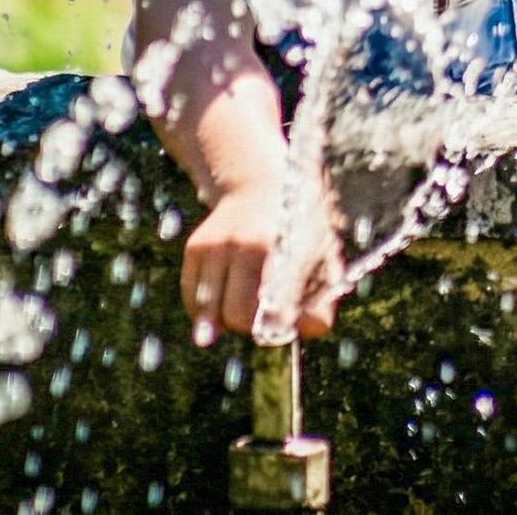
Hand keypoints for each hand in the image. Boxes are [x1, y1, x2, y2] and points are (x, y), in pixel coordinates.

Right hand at [182, 184, 341, 342]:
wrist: (263, 185)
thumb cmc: (301, 232)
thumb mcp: (323, 259)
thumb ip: (320, 302)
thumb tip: (305, 332)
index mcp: (279, 249)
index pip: (271, 311)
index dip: (278, 328)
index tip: (284, 326)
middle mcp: (242, 245)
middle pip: (236, 316)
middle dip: (250, 327)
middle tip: (263, 317)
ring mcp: (215, 245)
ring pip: (210, 312)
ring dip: (226, 321)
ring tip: (245, 305)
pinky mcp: (195, 248)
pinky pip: (193, 300)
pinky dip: (207, 311)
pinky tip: (226, 299)